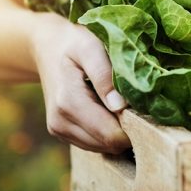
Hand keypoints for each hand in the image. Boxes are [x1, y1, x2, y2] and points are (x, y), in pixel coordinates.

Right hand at [29, 14, 131, 153]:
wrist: (46, 47)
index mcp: (68, 102)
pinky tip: (106, 109)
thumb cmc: (73, 43)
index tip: (144, 107)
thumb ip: (104, 75)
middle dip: (127, 129)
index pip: (110, 135)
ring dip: (116, 131)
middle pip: (108, 144)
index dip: (134, 126)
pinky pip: (94, 144)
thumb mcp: (90, 48)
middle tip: (136, 104)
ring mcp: (59, 130)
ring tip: (119, 103)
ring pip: (102, 148)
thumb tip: (120, 106)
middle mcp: (60, 122)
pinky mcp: (61, 133)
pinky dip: (105, 131)